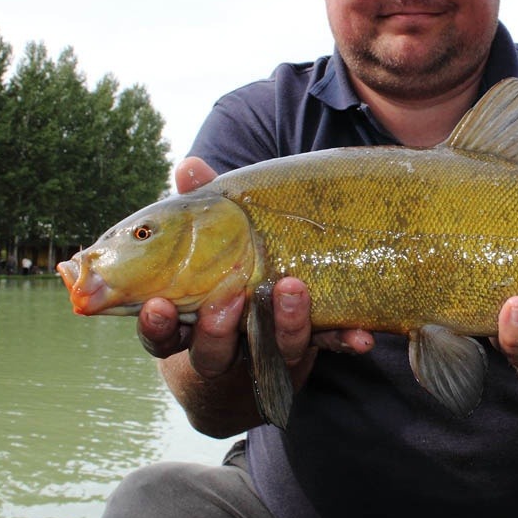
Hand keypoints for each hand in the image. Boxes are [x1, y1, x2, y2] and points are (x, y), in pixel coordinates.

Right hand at [138, 157, 373, 382]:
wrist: (276, 303)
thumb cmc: (229, 258)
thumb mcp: (214, 231)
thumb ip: (201, 204)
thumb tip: (189, 166)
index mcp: (190, 317)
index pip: (162, 331)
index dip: (157, 324)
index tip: (159, 306)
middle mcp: (227, 342)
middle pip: (211, 352)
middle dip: (217, 330)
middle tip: (228, 298)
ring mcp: (271, 345)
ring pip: (272, 352)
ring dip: (284, 325)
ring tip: (292, 287)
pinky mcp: (312, 340)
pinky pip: (328, 345)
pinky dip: (344, 340)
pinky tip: (361, 337)